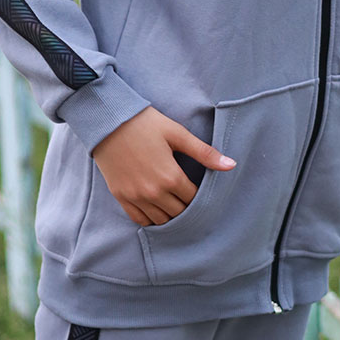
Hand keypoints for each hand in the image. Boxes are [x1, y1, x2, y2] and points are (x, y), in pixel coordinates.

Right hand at [92, 107, 235, 227]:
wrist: (107, 120)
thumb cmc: (144, 123)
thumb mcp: (177, 134)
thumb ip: (204, 153)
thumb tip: (231, 165)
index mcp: (171, 177)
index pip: (193, 199)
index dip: (199, 196)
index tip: (199, 190)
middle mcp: (154, 192)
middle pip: (179, 213)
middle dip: (186, 207)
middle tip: (187, 197)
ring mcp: (136, 196)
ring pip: (160, 220)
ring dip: (169, 214)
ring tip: (173, 203)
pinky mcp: (121, 196)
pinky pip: (139, 219)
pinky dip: (150, 218)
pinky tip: (156, 208)